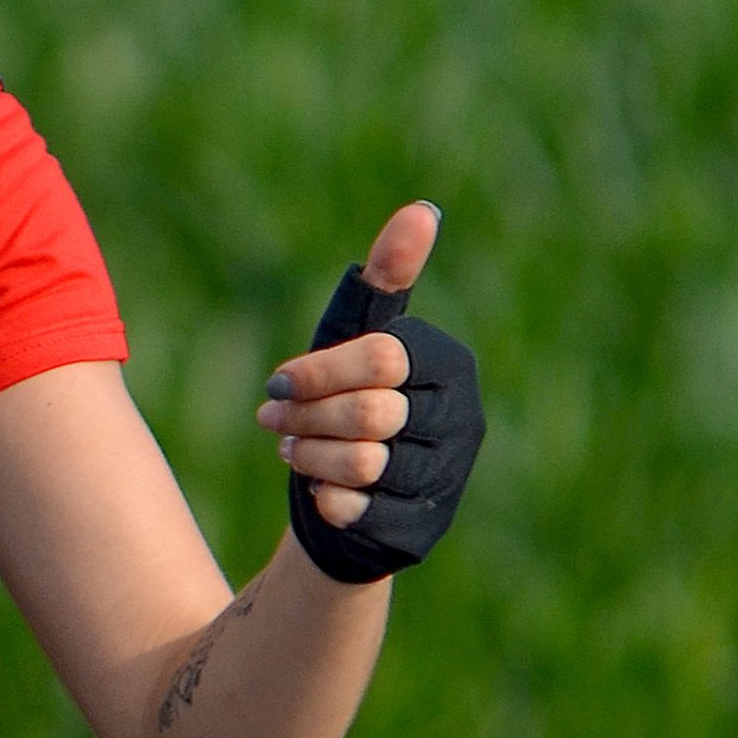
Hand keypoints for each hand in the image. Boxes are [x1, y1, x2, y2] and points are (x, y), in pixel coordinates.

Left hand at [256, 202, 483, 582]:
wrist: (341, 495)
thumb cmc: (343, 401)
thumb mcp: (352, 337)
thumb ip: (384, 279)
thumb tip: (422, 210)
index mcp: (449, 366)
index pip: (381, 358)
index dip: (316, 373)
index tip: (279, 384)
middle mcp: (463, 421)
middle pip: (370, 411)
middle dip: (305, 417)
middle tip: (274, 420)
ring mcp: (449, 478)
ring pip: (362, 462)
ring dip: (307, 457)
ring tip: (294, 450)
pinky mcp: (424, 527)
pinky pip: (359, 509)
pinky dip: (321, 499)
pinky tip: (316, 493)